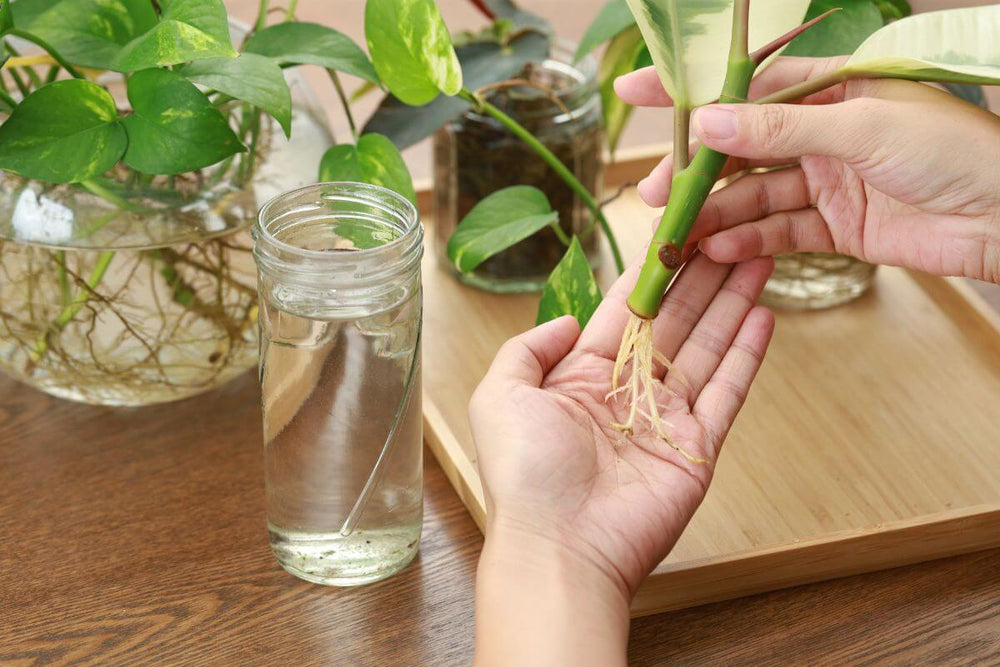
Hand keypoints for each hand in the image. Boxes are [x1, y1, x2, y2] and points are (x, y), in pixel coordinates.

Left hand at [471, 255, 774, 665]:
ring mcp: (666, 418)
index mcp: (580, 376)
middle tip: (729, 231)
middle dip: (701, 276)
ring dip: (731, 302)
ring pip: (706, 346)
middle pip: (673, 321)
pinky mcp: (698, 446)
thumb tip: (570, 319)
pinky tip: (762, 314)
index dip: (651, 272)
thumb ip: (529, 348)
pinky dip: (747, 353)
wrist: (560, 547)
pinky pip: (727, 391)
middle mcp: (626, 391)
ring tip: (757, 255)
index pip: (625, 311)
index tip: (675, 232)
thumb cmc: (524, 474)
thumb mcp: (501, 394)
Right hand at [616, 56, 999, 283]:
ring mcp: (828, 181)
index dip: (692, 91)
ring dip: (717, 214)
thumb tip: (709, 120)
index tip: (638, 91)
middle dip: (696, 170)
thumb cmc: (952, 151)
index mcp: (831, 91)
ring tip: (679, 233)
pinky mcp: (836, 226)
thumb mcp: (861, 128)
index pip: (747, 87)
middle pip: (742, 149)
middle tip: (654, 192)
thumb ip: (781, 128)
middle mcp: (823, 134)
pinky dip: (750, 242)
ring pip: (756, 196)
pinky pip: (781, 232)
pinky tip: (720, 250)